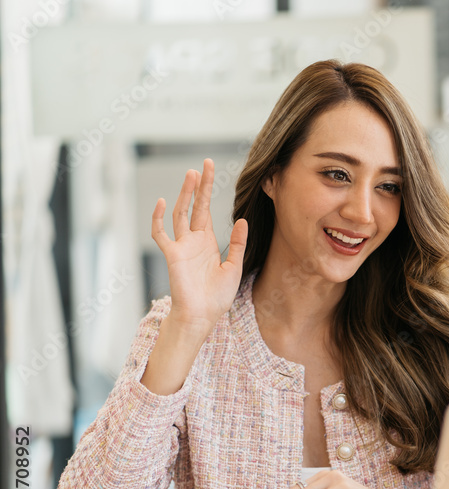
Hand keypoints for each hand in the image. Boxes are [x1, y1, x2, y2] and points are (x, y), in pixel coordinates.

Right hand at [151, 158, 247, 337]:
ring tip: (191, 175)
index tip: (211, 171)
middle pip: (194, 206)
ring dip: (185, 195)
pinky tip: (162, 202)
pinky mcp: (172, 256)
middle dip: (198, 186)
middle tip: (202, 164)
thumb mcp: (234, 266)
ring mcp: (181, 246)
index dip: (208, 191)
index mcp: (206, 242)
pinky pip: (161, 234)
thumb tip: (242, 220)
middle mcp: (192, 240)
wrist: (203, 316)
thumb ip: (237, 243)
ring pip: (180, 214)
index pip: (206, 210)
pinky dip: (158, 218)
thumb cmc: (217, 296)